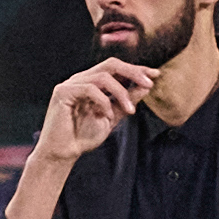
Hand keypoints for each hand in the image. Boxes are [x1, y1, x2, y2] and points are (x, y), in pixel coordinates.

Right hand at [33, 59, 155, 167]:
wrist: (62, 154)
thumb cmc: (83, 136)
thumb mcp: (112, 117)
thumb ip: (127, 101)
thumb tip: (147, 86)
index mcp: (92, 83)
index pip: (116, 69)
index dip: (136, 70)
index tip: (155, 75)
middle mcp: (81, 79)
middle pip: (110, 64)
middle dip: (132, 71)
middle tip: (149, 83)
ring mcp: (71, 84)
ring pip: (102, 76)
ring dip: (121, 92)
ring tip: (130, 110)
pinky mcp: (63, 92)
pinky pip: (89, 89)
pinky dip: (103, 101)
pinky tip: (106, 115)